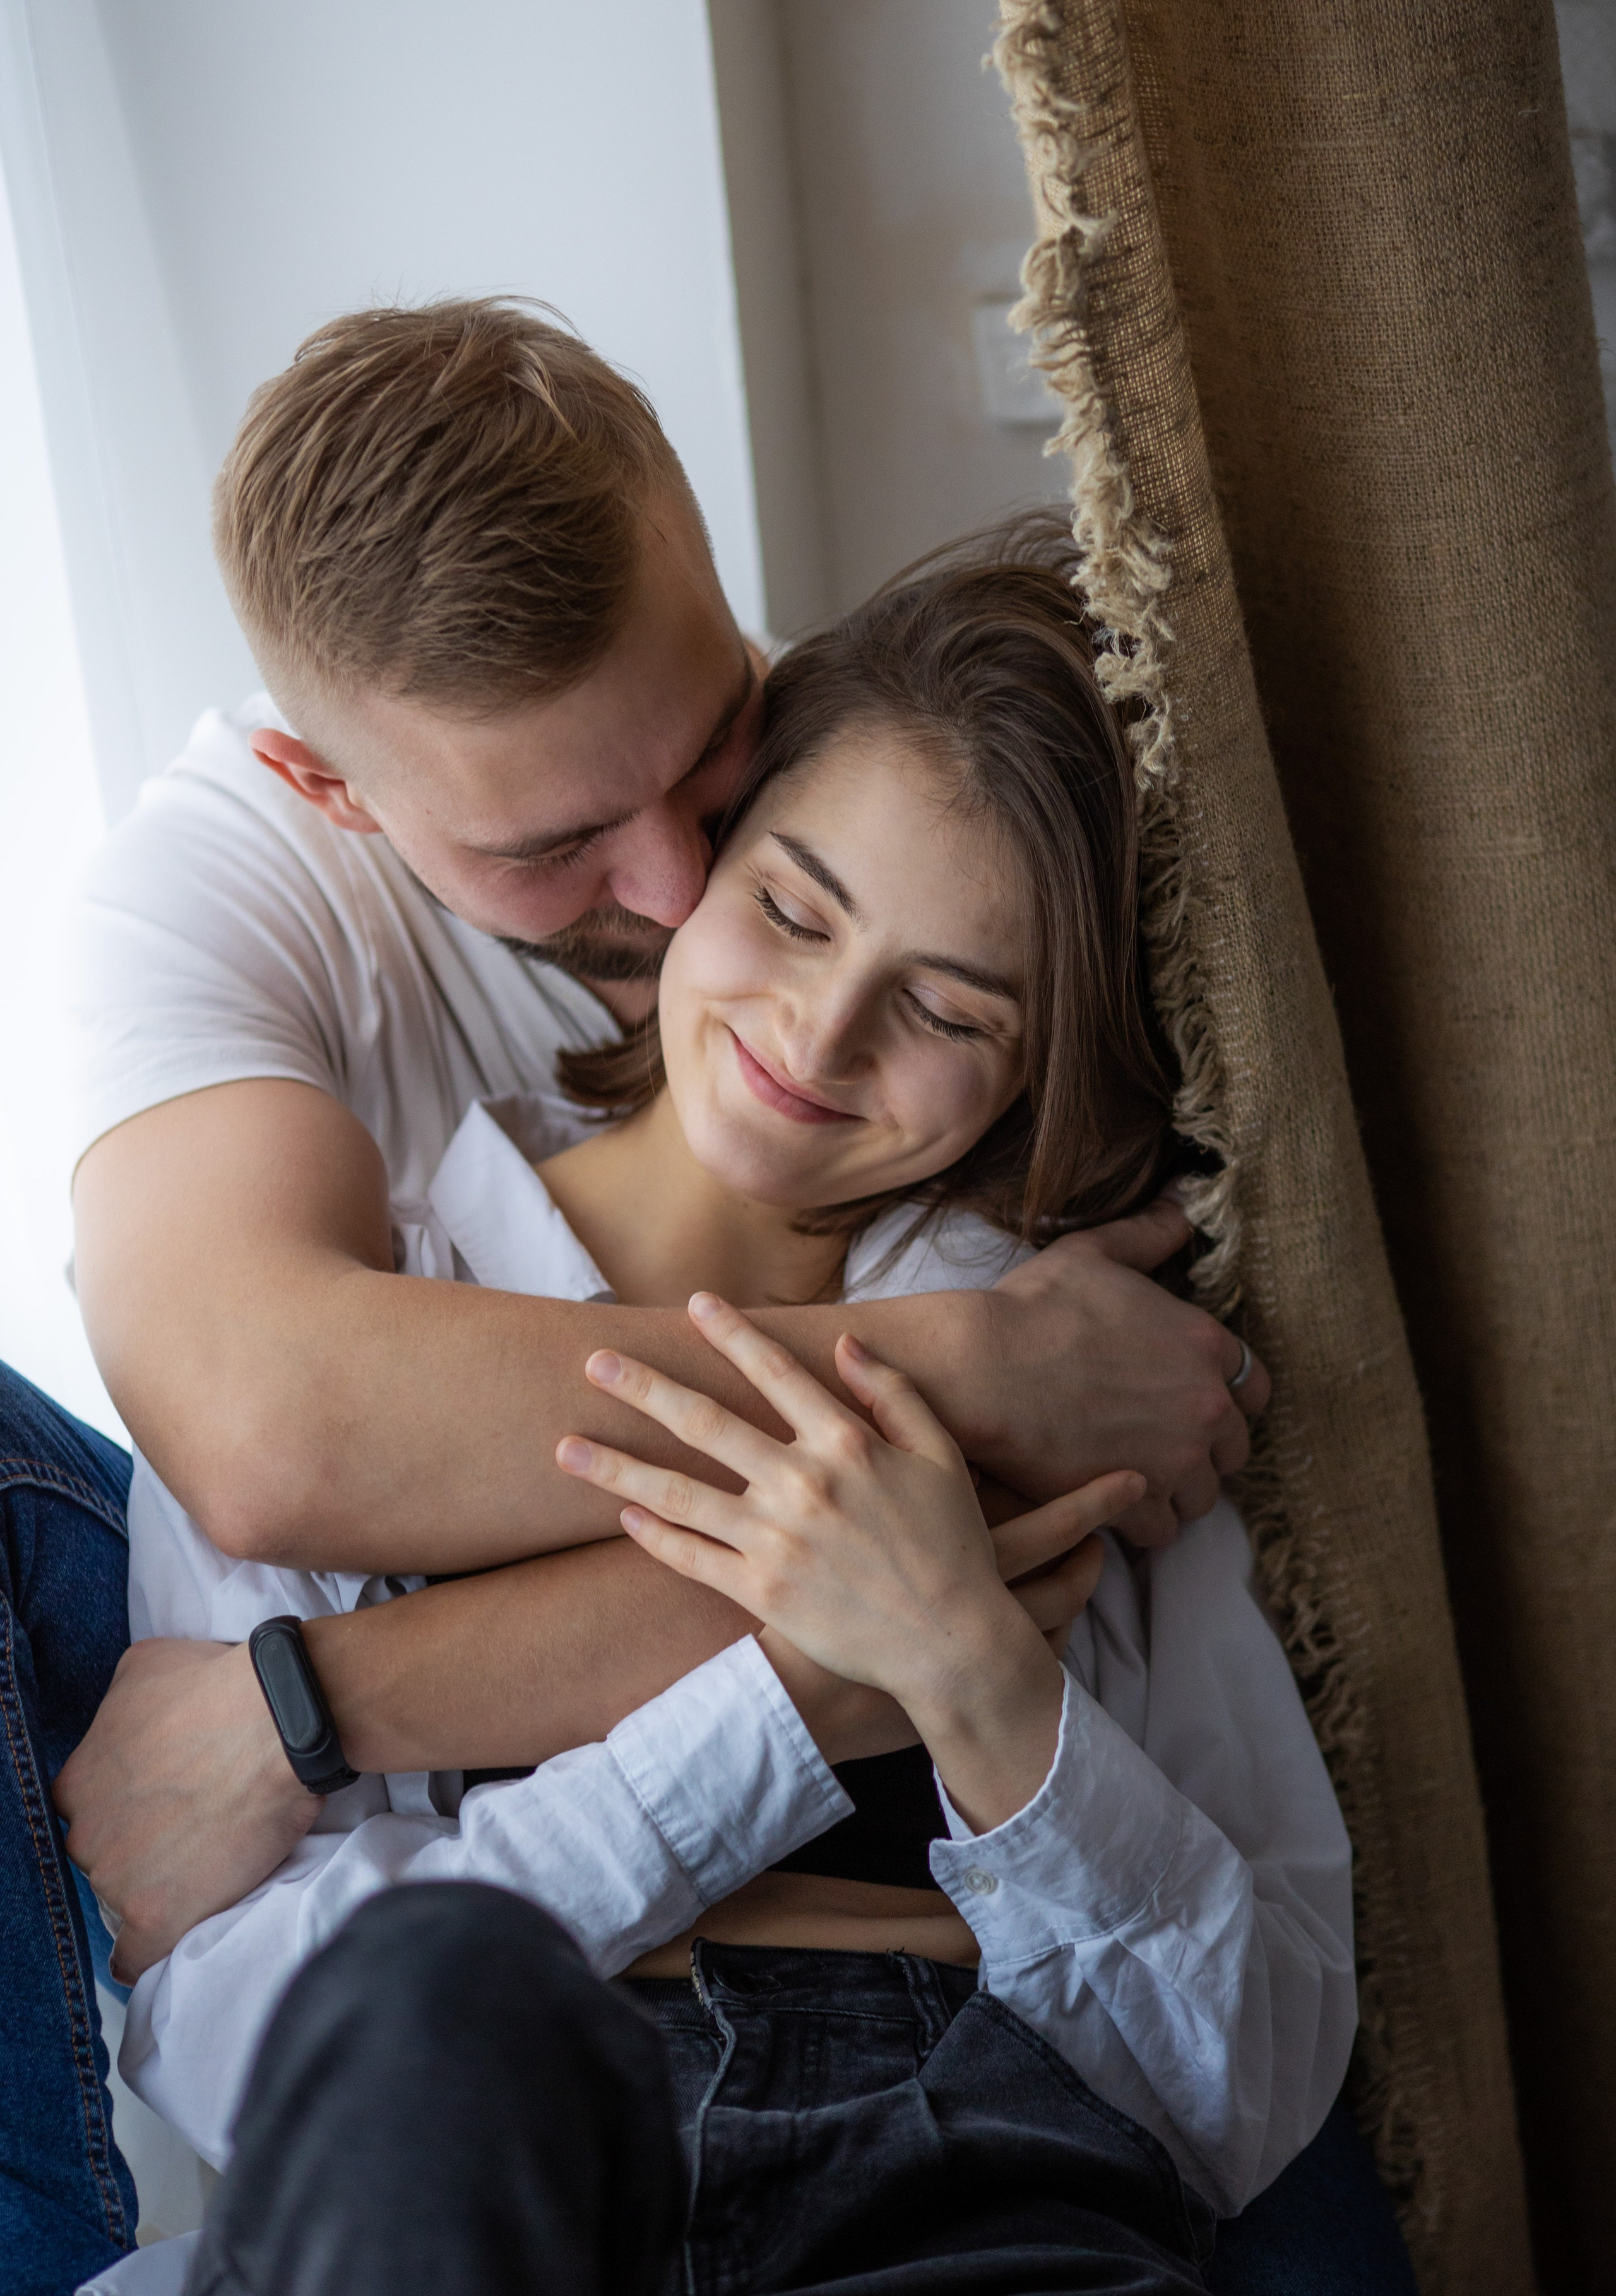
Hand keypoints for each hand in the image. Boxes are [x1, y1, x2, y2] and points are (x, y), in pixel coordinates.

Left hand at [54, 1640, 319, 1980]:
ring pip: (119, 1899)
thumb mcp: (146, 1665)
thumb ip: (118, 1706)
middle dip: (136, 1844)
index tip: (155, 1802)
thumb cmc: (221, 1685)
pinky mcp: (156, 1917)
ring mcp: (117, 1880)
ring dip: (152, 1887)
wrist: (280, 1722)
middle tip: (187, 1827)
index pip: (83, 1807)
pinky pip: (133, 1957)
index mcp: (77, 1780)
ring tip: (202, 1865)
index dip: (121, 1805)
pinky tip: (165, 1936)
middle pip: (100, 1855)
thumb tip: (127, 1718)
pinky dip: (145, 1951)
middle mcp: (84, 1834)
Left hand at [556, 1293, 1142, 1830]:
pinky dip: (655, 1538)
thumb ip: (893, 1393)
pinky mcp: (762, 1592)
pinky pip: (693, 1558)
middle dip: (643, 1388)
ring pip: (677, 1495)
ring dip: (616, 1468)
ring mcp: (776, 1541)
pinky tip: (624, 1517)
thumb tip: (845, 1343)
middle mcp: (802, 1485)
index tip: (694, 1303)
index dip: (733, 1334)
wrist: (951, 1642)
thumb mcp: (939, 1455)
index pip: (774, 1373)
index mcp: (846, 1445)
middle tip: (594, 1362)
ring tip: (563, 1448)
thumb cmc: (952, 1543)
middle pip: (705, 1424)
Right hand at [974, 1195, 1269, 1543]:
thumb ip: (1146, 1235)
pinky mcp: (1139, 1496)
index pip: (1254, 1388)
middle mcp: (1205, 1403)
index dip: (1226, 1398)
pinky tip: (1110, 1501)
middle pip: (1233, 1450)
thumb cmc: (1031, 1307)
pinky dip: (1140, 1521)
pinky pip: (1162, 1528)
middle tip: (1156, 1445)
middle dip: (1201, 1451)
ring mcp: (1177, 1456)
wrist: (983, 1367)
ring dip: (1174, 1490)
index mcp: (1203, 1342)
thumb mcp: (1092, 1252)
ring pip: (1201, 1495)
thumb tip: (1182, 1206)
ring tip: (1133, 1478)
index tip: (1193, 1405)